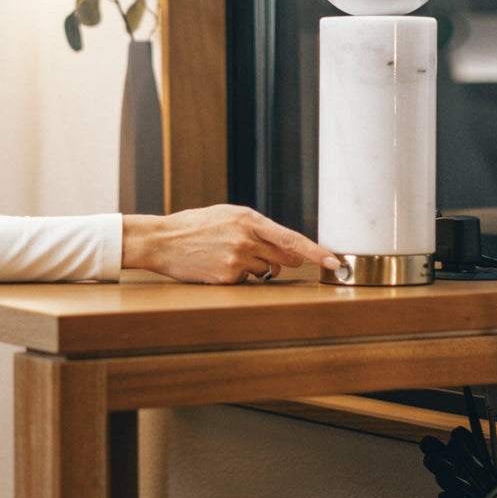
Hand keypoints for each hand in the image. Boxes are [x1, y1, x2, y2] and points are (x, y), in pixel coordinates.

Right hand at [121, 204, 341, 283]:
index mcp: (247, 219)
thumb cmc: (194, 226)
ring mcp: (236, 261)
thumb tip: (290, 253)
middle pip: (282, 258)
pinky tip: (216, 265)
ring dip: (254, 266)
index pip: (292, 239)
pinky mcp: (226, 278)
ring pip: (264, 271)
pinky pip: (245, 281)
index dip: (316, 252)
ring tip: (225, 254)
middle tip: (257, 252)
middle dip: (281, 260)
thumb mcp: (226, 216)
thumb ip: (258, 230)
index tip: (334, 262)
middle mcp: (245, 239)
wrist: (161, 240)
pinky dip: (236, 276)